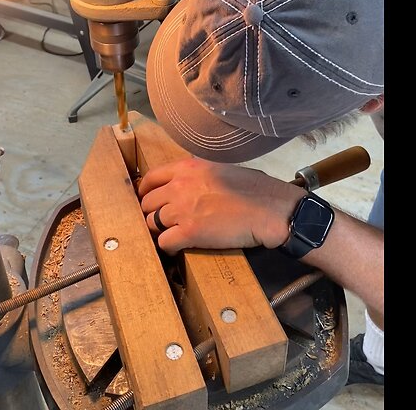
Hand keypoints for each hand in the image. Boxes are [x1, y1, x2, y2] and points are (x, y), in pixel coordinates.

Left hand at [137, 157, 305, 253]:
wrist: (270, 209)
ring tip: (171, 235)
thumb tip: (189, 184)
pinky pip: (164, 243)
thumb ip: (198, 175)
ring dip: (160, 231)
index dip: (145, 192)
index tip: (149, 201)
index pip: (150, 179)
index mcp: (186, 168)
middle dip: (151, 213)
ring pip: (151, 223)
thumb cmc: (254, 189)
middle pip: (147, 203)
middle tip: (162, 222)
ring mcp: (182, 210)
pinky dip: (168, 247)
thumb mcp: (219, 170)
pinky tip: (177, 248)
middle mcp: (179, 186)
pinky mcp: (189, 233)